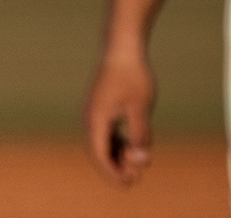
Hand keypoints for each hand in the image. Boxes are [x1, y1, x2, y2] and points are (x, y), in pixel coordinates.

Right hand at [84, 45, 155, 186]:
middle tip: (134, 180)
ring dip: (118, 154)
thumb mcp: (141, 107)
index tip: (128, 184)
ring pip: (103, 141)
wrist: (122, 46)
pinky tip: (132, 145)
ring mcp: (94, 111)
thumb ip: (140, 135)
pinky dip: (118, 140)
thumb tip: (141, 162)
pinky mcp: (101, 105)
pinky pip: (106, 130)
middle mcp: (90, 118)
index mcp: (95, 121)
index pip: (100, 155)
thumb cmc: (133, 75)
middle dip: (116, 166)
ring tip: (135, 165)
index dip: (113, 173)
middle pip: (100, 150)